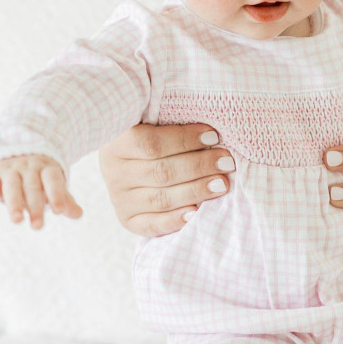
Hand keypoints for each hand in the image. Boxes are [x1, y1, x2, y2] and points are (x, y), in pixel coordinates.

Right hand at [0, 154, 80, 228]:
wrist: (18, 150)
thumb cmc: (40, 176)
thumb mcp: (54, 184)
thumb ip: (65, 199)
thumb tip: (78, 214)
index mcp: (47, 168)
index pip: (53, 180)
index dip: (57, 194)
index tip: (59, 211)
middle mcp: (28, 166)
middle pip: (32, 186)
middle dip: (35, 206)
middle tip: (38, 226)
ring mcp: (10, 169)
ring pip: (12, 186)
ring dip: (14, 204)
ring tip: (18, 221)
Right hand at [97, 122, 234, 236]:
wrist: (130, 161)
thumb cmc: (152, 133)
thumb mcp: (152, 120)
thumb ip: (172, 119)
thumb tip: (209, 128)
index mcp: (118, 142)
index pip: (152, 143)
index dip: (185, 140)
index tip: (214, 136)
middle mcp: (115, 172)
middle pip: (161, 172)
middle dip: (199, 166)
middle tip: (227, 162)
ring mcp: (120, 198)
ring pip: (161, 198)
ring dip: (195, 191)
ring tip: (222, 184)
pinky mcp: (128, 219)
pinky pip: (151, 225)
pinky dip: (174, 220)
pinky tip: (195, 213)